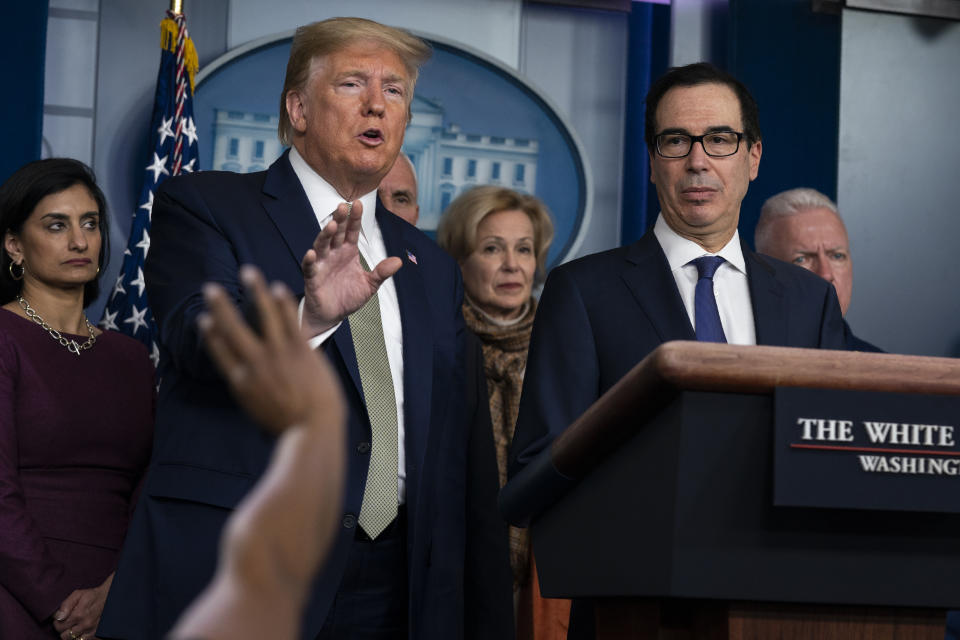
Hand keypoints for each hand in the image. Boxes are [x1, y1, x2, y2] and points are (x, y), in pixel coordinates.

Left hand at [53, 573, 111, 639]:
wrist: (110, 597)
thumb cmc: (92, 595)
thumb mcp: (78, 594)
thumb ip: (66, 605)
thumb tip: (58, 617)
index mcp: (78, 614)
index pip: (59, 627)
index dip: (57, 623)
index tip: (60, 619)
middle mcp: (85, 625)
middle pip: (65, 636)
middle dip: (63, 630)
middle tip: (67, 623)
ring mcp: (91, 631)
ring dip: (71, 634)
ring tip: (74, 626)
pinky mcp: (97, 634)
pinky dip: (80, 637)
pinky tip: (81, 630)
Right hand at [200, 266, 344, 432]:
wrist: (312, 429)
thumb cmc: (289, 427)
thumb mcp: (258, 413)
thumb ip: (251, 392)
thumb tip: (248, 382)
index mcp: (241, 382)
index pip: (219, 351)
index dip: (210, 333)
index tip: (204, 319)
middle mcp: (255, 364)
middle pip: (232, 327)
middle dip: (220, 306)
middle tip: (211, 288)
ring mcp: (277, 354)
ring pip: (263, 314)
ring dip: (255, 290)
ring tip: (248, 272)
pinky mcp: (300, 349)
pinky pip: (289, 319)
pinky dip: (282, 302)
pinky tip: (277, 288)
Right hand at [300, 201, 401, 335]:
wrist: (332, 314)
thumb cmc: (348, 296)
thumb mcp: (370, 284)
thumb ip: (382, 272)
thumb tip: (398, 261)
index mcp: (348, 252)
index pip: (351, 231)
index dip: (354, 218)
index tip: (358, 203)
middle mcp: (334, 254)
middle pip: (336, 233)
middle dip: (339, 220)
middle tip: (343, 206)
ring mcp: (322, 264)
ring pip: (322, 245)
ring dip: (325, 235)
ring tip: (330, 225)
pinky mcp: (312, 277)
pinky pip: (309, 267)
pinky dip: (309, 260)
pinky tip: (311, 253)